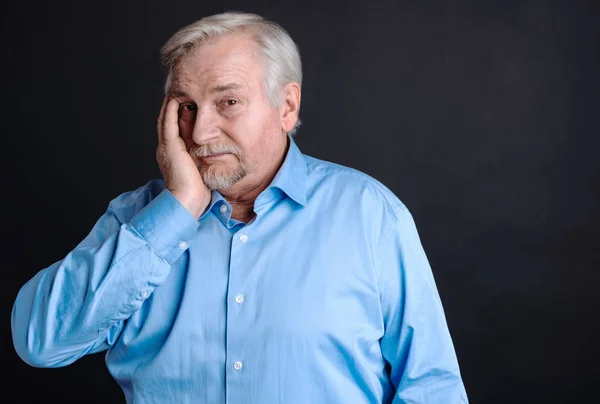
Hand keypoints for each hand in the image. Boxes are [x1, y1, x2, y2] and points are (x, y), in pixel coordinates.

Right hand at [156, 96, 210, 218]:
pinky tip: (179, 96)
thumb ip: (208, 160)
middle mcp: (168, 148)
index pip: (177, 128)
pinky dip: (172, 107)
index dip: (183, 113)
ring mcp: (167, 146)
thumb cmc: (200, 192)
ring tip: (182, 86)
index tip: (195, 101)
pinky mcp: (169, 145)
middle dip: (177, 103)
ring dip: (174, 101)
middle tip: (186, 88)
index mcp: (175, 154)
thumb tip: (223, 154)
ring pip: (168, 116)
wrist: (187, 202)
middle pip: (171, 119)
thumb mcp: (204, 171)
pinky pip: (169, 120)